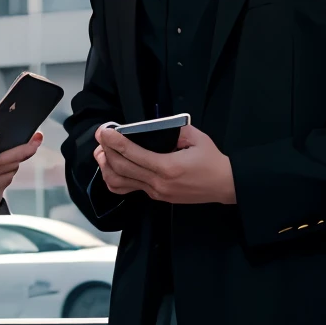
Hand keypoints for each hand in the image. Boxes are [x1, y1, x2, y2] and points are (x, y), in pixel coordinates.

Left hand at [94, 123, 235, 204]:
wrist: (224, 185)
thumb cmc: (212, 161)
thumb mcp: (196, 138)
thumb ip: (174, 130)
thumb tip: (153, 128)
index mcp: (168, 167)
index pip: (133, 154)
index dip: (115, 141)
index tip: (105, 131)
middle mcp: (158, 183)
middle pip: (121, 168)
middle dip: (107, 151)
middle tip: (101, 137)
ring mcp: (156, 192)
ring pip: (121, 183)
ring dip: (107, 167)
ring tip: (102, 153)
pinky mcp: (157, 196)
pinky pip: (129, 189)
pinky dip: (116, 179)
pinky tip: (112, 169)